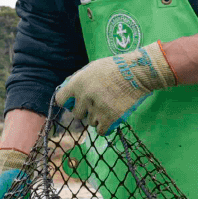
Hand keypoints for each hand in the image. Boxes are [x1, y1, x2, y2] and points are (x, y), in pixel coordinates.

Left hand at [55, 42, 177, 133]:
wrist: (137, 72)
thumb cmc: (115, 67)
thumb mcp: (92, 68)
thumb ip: (79, 81)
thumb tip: (68, 92)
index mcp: (77, 83)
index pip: (60, 100)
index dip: (68, 101)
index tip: (75, 101)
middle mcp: (84, 97)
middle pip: (77, 114)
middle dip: (85, 111)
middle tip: (97, 104)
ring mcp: (97, 108)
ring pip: (91, 122)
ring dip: (98, 117)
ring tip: (110, 107)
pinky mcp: (110, 118)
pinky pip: (101, 131)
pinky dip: (105, 127)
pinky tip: (111, 119)